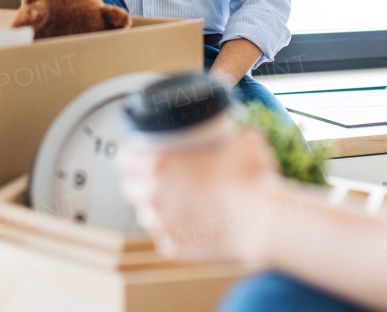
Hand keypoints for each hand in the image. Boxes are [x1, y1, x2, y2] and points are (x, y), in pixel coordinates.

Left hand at [116, 128, 281, 262]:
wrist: (262, 222)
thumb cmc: (252, 179)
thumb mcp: (244, 141)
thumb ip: (233, 137)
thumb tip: (239, 137)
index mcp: (161, 165)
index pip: (124, 158)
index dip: (126, 155)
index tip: (132, 154)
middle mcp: (154, 195)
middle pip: (128, 187)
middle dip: (135, 182)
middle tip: (150, 177)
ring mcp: (163, 225)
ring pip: (145, 215)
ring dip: (153, 208)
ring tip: (171, 203)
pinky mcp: (176, 249)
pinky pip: (165, 239)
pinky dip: (172, 232)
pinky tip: (186, 226)